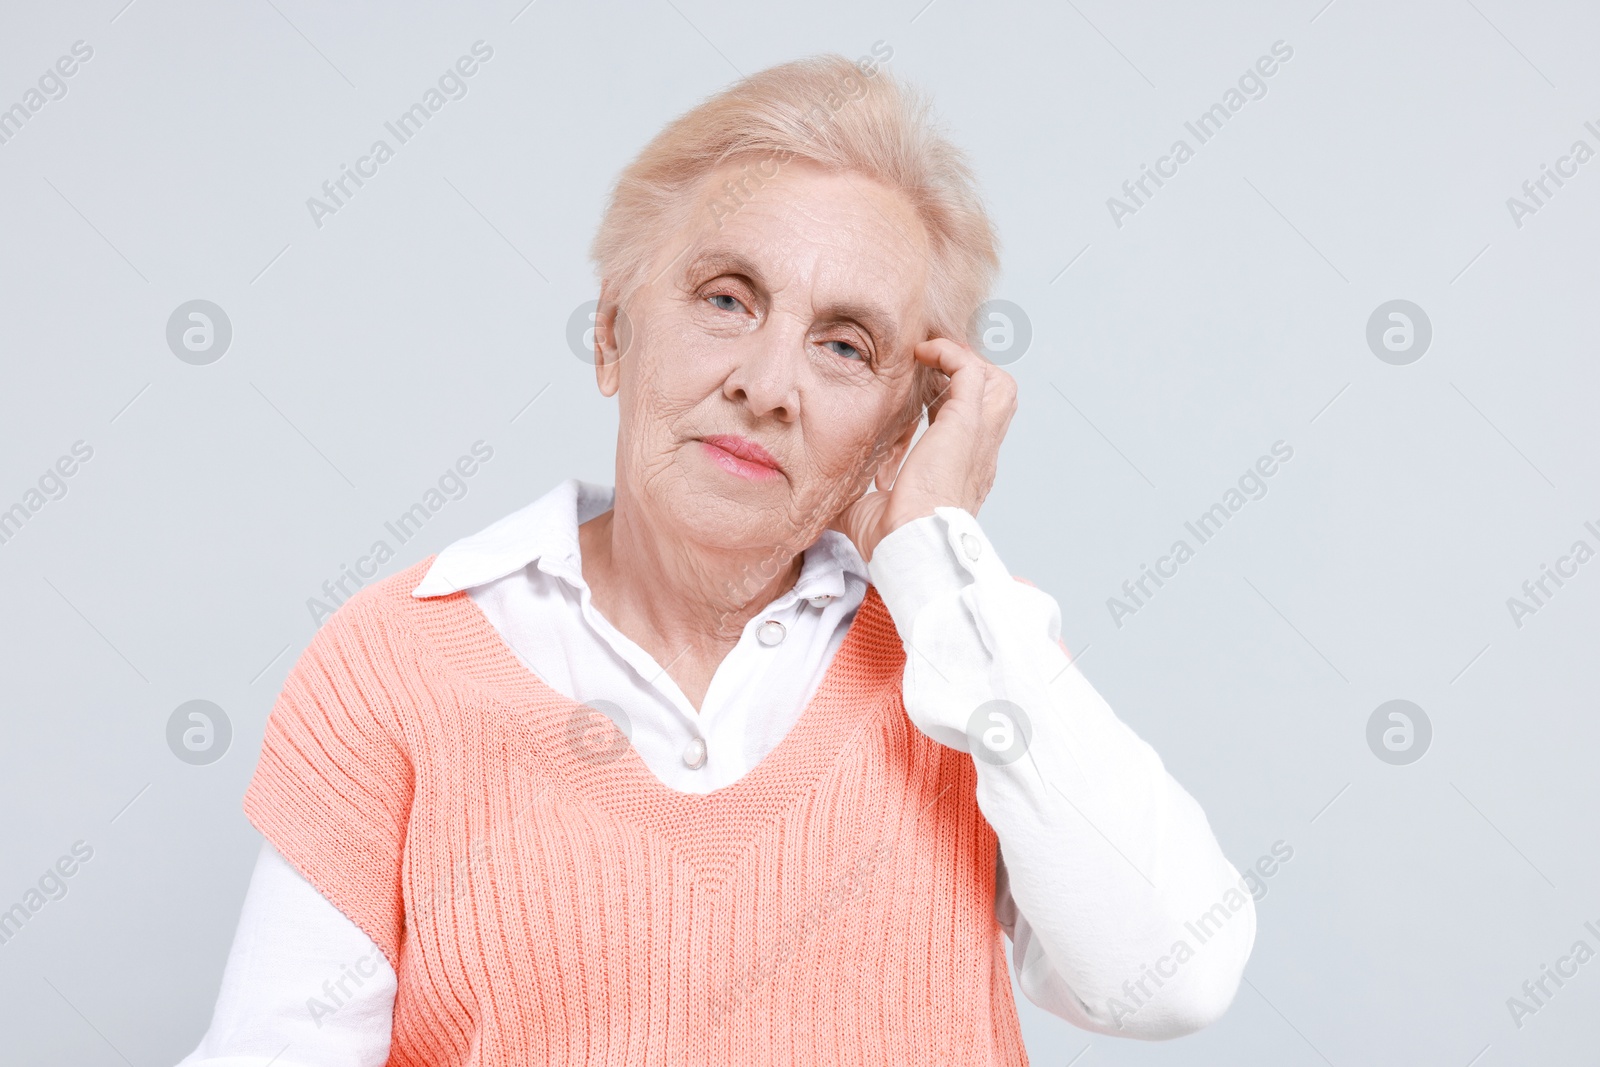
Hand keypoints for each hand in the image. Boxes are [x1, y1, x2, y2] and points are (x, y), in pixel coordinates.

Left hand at [829, 337, 1016, 560]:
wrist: (909, 544)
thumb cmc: (892, 541)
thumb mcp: (870, 514)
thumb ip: (857, 499)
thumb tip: (825, 504)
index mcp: (961, 475)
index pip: (971, 427)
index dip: (951, 404)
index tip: (922, 393)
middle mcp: (978, 456)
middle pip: (998, 400)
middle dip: (971, 375)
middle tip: (934, 367)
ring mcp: (976, 439)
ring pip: (998, 384)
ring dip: (967, 363)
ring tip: (931, 356)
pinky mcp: (965, 425)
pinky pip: (971, 372)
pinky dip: (950, 354)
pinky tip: (923, 353)